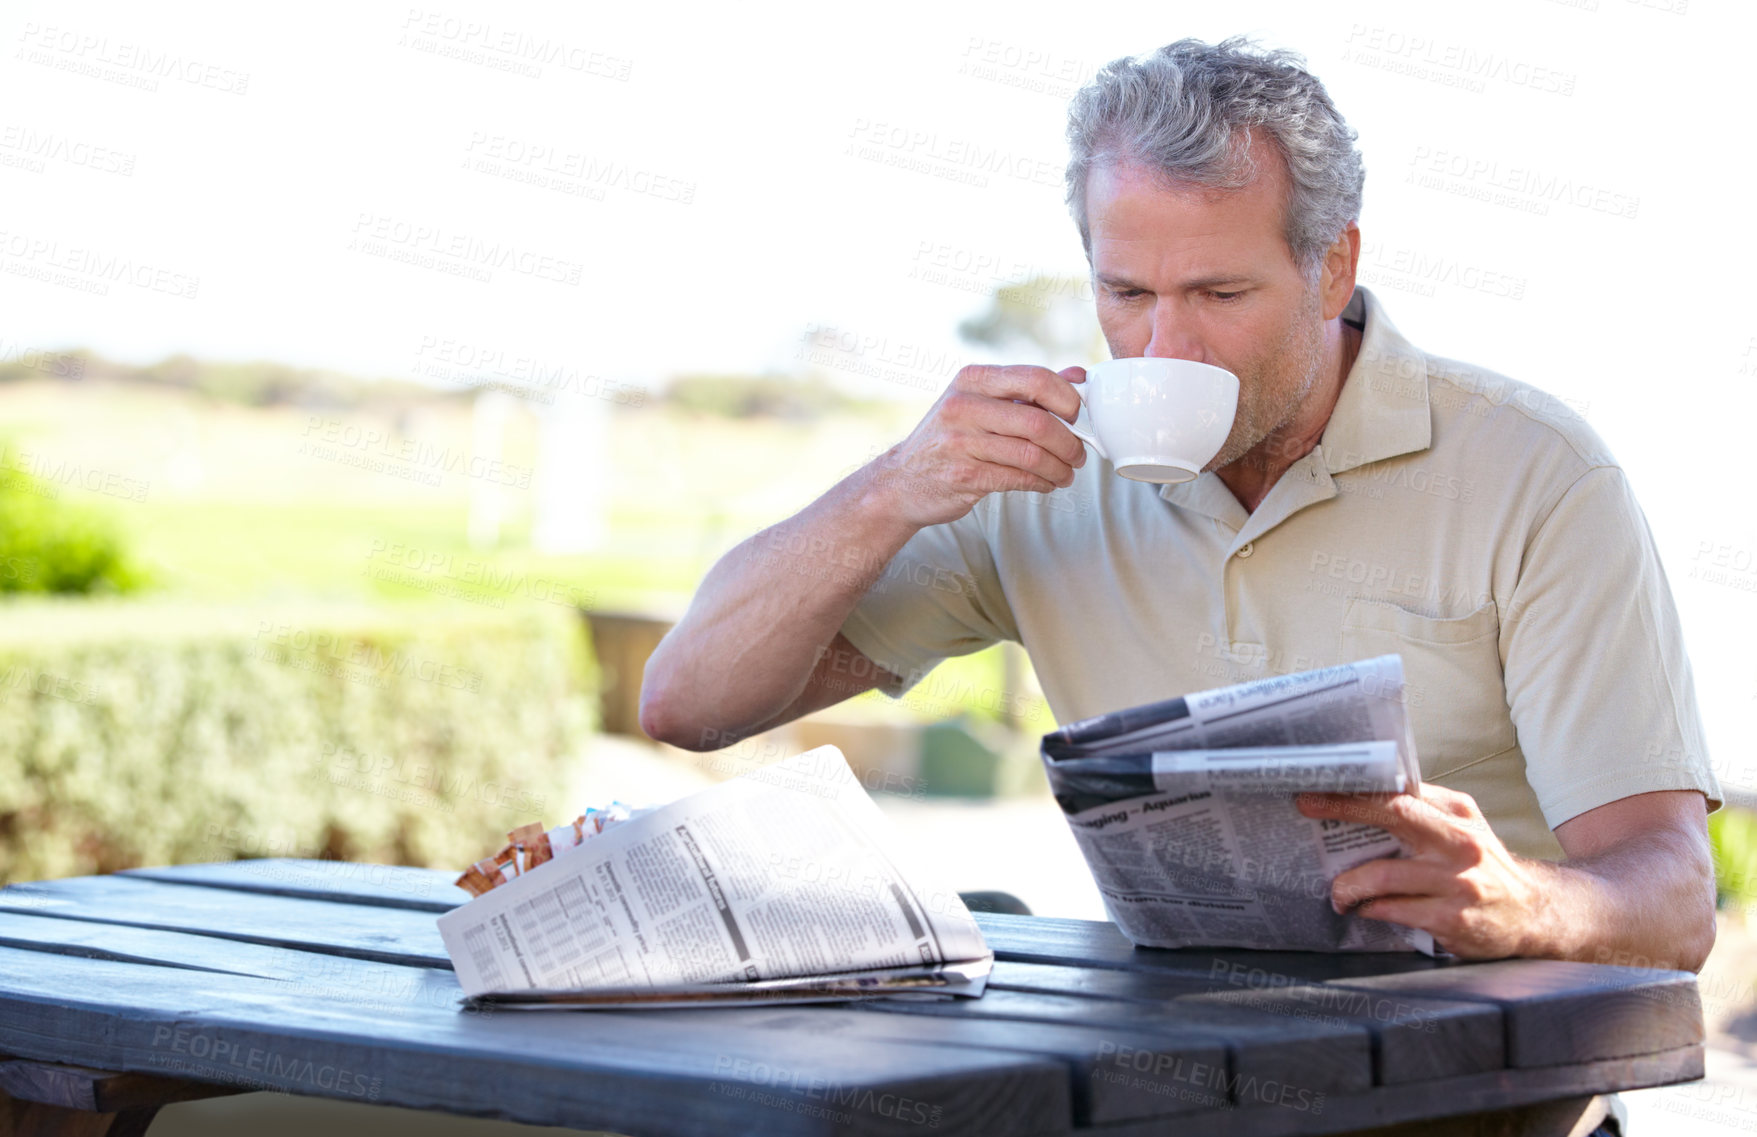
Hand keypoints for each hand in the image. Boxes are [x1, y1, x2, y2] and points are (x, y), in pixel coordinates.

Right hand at [866, 363, 1088, 528]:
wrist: (901, 481)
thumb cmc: (949, 439)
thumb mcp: (980, 403)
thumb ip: (1027, 389)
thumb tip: (1077, 376)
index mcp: (973, 379)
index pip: (1035, 378)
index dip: (1067, 398)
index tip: (1076, 415)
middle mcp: (964, 406)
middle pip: (1038, 421)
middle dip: (1069, 442)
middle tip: (1078, 454)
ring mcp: (961, 442)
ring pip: (1031, 454)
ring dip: (1059, 468)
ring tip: (1066, 473)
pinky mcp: (963, 475)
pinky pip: (1017, 479)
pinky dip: (1041, 483)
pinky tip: (1046, 483)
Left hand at [1295, 783, 1547, 958]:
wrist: (1534, 914)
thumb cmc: (1483, 867)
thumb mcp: (1462, 828)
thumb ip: (1423, 811)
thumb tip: (1364, 794)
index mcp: (1457, 813)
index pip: (1400, 791)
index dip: (1356, 787)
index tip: (1317, 785)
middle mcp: (1459, 842)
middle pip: (1394, 815)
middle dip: (1344, 809)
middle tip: (1307, 811)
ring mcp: (1458, 882)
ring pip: (1383, 874)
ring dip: (1348, 884)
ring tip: (1338, 892)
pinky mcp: (1454, 919)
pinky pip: (1395, 910)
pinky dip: (1371, 909)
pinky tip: (1363, 910)